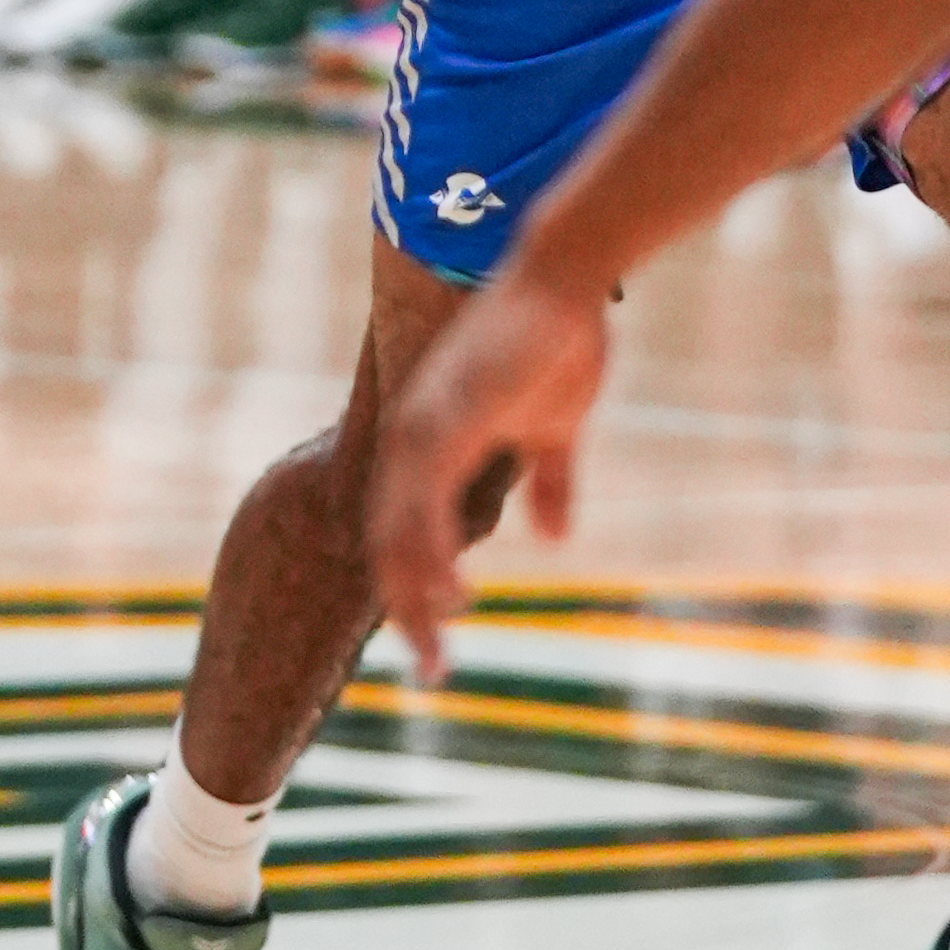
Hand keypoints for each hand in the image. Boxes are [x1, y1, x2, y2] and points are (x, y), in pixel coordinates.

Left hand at [366, 267, 616, 671]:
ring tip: (437, 644)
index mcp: (427, 442)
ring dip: (413, 594)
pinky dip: (430, 548)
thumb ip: (551, 482)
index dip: (413, 590)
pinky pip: (425, 496)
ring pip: (397, 530)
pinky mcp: (448, 416)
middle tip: (432, 670)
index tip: (435, 642)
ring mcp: (423, 426)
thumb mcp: (555, 430)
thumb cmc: (557, 344)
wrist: (563, 279)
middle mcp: (410, 437)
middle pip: (386, 543)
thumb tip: (556, 536)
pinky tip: (450, 590)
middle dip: (406, 611)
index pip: (400, 532)